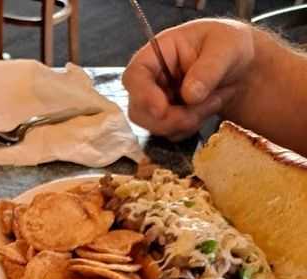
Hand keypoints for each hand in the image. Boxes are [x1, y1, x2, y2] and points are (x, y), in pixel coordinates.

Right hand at [123, 19, 255, 139]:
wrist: (241, 67)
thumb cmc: (230, 47)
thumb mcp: (226, 48)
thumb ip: (209, 68)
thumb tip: (189, 96)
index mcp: (158, 53)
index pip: (134, 76)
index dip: (142, 95)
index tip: (162, 110)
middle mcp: (151, 79)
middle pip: (139, 110)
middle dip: (170, 118)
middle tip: (201, 109)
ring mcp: (157, 102)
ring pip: (155, 127)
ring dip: (186, 122)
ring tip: (214, 101)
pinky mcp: (167, 119)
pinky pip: (170, 134)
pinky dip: (191, 128)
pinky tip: (208, 109)